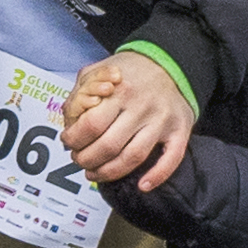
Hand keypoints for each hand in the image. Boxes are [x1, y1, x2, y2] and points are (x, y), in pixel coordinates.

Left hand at [59, 51, 196, 191]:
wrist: (171, 62)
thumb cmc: (131, 70)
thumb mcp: (100, 70)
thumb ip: (81, 93)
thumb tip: (68, 119)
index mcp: (119, 90)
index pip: (91, 124)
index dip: (74, 139)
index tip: (68, 142)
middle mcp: (141, 107)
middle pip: (108, 145)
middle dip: (86, 159)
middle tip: (79, 160)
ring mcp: (162, 121)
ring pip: (133, 157)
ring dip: (109, 172)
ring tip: (95, 173)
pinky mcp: (179, 131)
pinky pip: (171, 159)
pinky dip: (157, 176)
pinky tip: (142, 185)